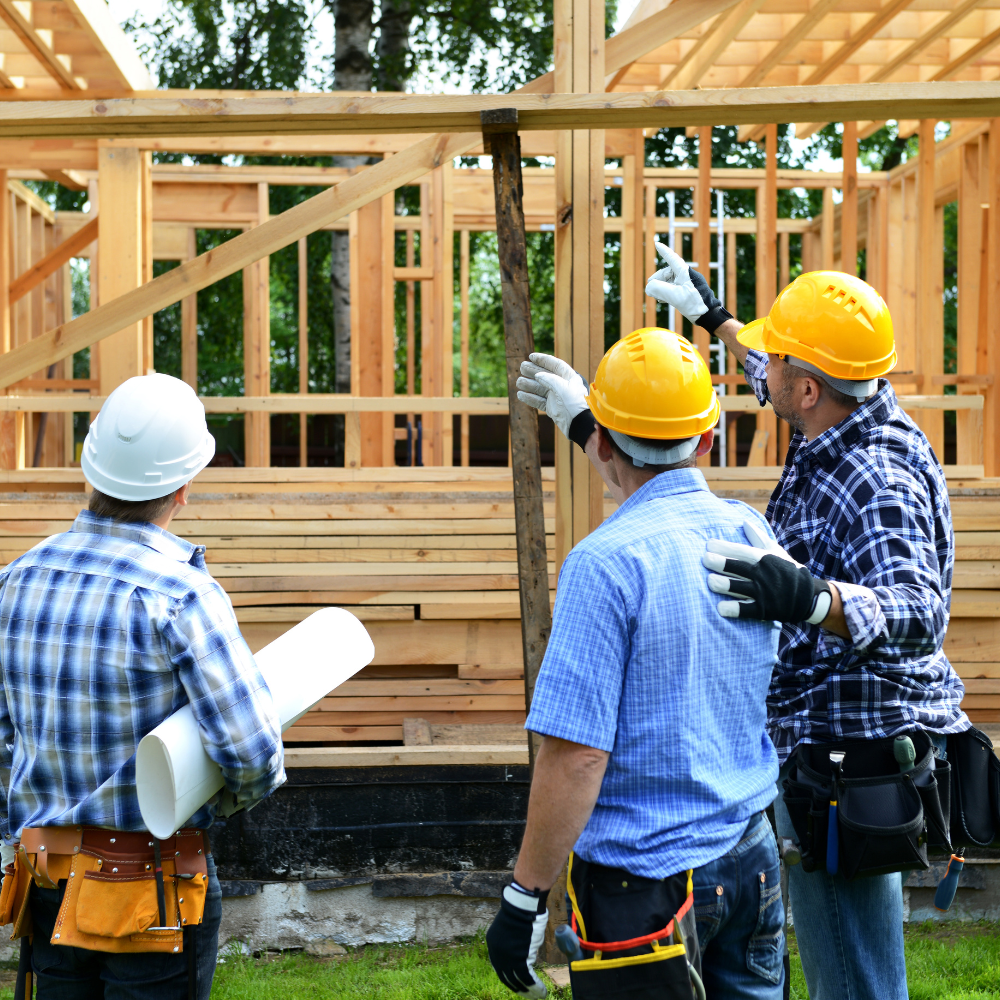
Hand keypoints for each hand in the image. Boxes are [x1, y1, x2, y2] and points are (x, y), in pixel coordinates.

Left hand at [486, 883, 548, 997]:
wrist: (523, 904)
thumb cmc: (522, 912)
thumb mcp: (512, 931)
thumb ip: (514, 946)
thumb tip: (524, 958)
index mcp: (494, 946)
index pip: (501, 969)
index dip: (511, 979)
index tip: (519, 986)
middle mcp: (497, 953)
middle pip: (508, 978)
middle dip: (519, 988)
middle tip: (529, 995)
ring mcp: (507, 956)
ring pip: (518, 981)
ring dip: (529, 991)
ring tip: (538, 997)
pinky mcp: (519, 958)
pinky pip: (527, 978)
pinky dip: (536, 987)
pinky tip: (542, 992)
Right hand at [516, 353, 594, 447]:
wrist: (578, 424)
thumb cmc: (574, 403)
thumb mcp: (562, 387)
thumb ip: (549, 379)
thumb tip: (537, 375)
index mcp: (569, 377)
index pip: (555, 365)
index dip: (543, 360)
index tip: (531, 356)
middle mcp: (563, 386)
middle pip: (546, 376)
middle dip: (533, 371)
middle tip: (522, 367)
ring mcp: (557, 397)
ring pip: (540, 389)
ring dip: (529, 385)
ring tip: (519, 382)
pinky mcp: (552, 408)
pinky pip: (539, 401)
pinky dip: (530, 398)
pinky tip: (521, 394)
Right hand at [645, 243, 731, 333]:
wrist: (709, 315)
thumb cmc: (694, 304)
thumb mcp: (674, 296)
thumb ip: (659, 289)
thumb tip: (649, 287)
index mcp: (685, 272)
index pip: (672, 258)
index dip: (664, 251)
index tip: (657, 244)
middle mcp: (687, 275)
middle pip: (668, 272)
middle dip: (658, 280)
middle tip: (650, 290)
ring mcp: (688, 283)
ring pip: (670, 281)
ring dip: (661, 288)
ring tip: (656, 297)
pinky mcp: (688, 292)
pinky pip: (674, 288)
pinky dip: (667, 292)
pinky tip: (662, 299)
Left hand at [701, 519, 832, 624]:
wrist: (808, 596)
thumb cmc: (786, 569)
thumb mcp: (775, 551)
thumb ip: (757, 537)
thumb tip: (744, 521)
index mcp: (763, 559)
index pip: (741, 551)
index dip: (725, 548)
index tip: (709, 545)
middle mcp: (762, 574)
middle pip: (739, 568)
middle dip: (722, 563)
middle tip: (705, 559)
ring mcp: (763, 593)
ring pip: (740, 588)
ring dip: (725, 585)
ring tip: (710, 582)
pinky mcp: (764, 610)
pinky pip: (747, 610)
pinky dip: (734, 609)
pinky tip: (720, 608)